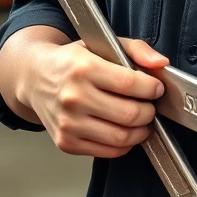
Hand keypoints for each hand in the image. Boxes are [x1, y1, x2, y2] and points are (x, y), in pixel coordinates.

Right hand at [25, 38, 168, 158]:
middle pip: (129, 114)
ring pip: (120, 137)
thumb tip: (161, 63)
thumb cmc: (73, 61)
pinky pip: (106, 151)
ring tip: (143, 120)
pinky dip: (123, 145)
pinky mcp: (65, 142)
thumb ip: (138, 50)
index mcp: (84, 69)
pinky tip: (126, 131)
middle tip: (151, 106)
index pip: (131, 84)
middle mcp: (73, 97)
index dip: (152, 88)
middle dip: (149, 111)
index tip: (157, 88)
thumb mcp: (104, 44)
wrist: (35, 77)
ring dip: (141, 131)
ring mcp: (67, 123)